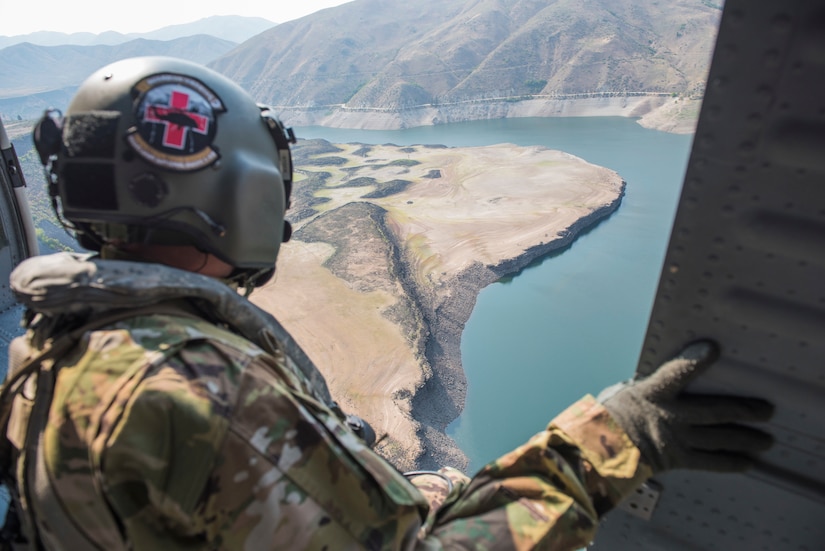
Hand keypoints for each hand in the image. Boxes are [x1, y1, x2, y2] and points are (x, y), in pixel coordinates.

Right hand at [599, 340, 773, 473]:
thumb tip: (667, 379)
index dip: (695, 361)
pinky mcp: (677, 459)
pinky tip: (748, 463)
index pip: (675, 373)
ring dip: (746, 438)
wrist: (598, 452)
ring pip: (719, 437)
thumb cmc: (607, 420)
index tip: (713, 349)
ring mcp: (676, 439)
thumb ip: (650, 387)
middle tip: (767, 410)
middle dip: (744, 410)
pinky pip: (709, 462)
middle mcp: (669, 416)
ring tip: (766, 439)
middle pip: (714, 411)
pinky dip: (730, 463)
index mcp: (652, 394)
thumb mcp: (624, 394)